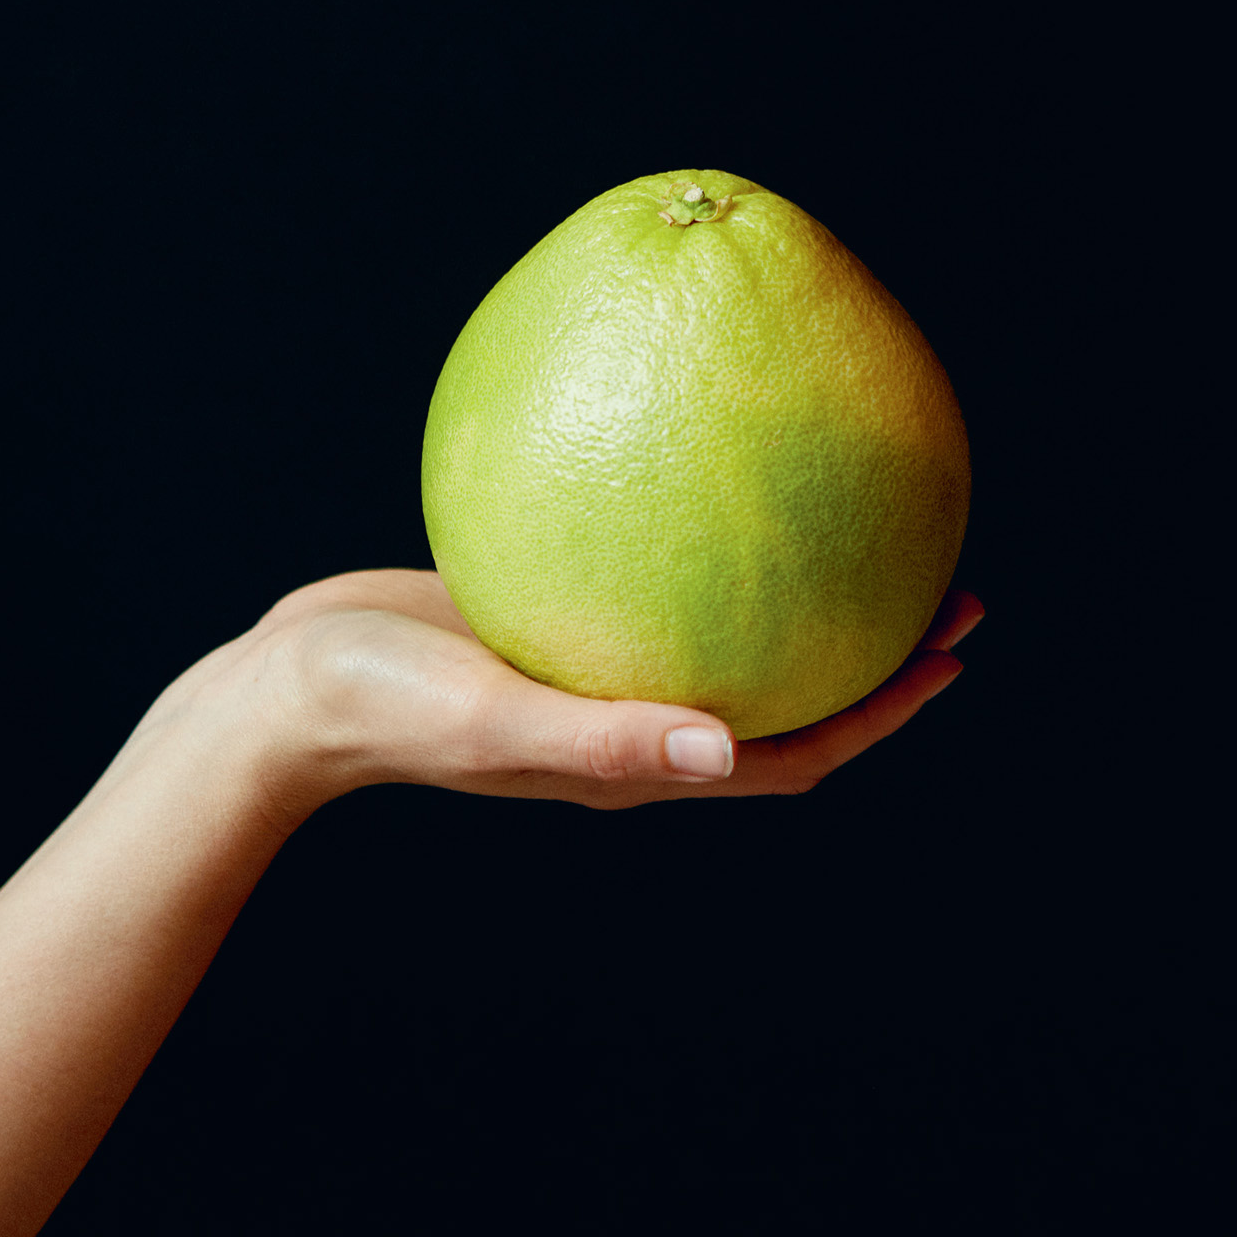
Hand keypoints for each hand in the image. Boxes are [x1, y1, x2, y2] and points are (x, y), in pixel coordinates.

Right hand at [221, 570, 985, 825]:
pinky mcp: (555, 626)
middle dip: (874, 654)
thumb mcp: (486, 717)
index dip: (881, 712)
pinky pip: (660, 584)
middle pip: (784, 697)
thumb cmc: (376, 704)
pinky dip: (711, 550)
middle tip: (946, 581)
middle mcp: (631, 724)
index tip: (952, 652)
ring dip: (804, 600)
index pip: (791, 753)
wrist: (284, 688)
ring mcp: (595, 674)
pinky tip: (714, 474)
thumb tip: (728, 750)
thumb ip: (599, 739)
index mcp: (636, 762)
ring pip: (729, 638)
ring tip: (857, 528)